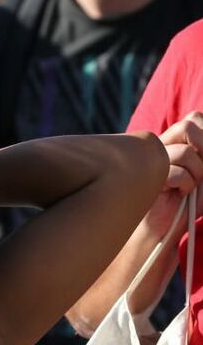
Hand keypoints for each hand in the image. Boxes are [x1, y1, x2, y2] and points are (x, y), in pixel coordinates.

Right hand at [140, 112, 202, 240]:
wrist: (164, 227)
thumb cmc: (188, 202)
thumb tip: (200, 151)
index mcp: (176, 139)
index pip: (196, 117)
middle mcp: (163, 142)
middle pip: (189, 125)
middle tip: (202, 173)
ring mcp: (152, 157)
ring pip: (186, 151)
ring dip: (196, 173)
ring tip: (189, 187)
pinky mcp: (148, 174)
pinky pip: (178, 172)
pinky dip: (185, 185)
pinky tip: (178, 194)